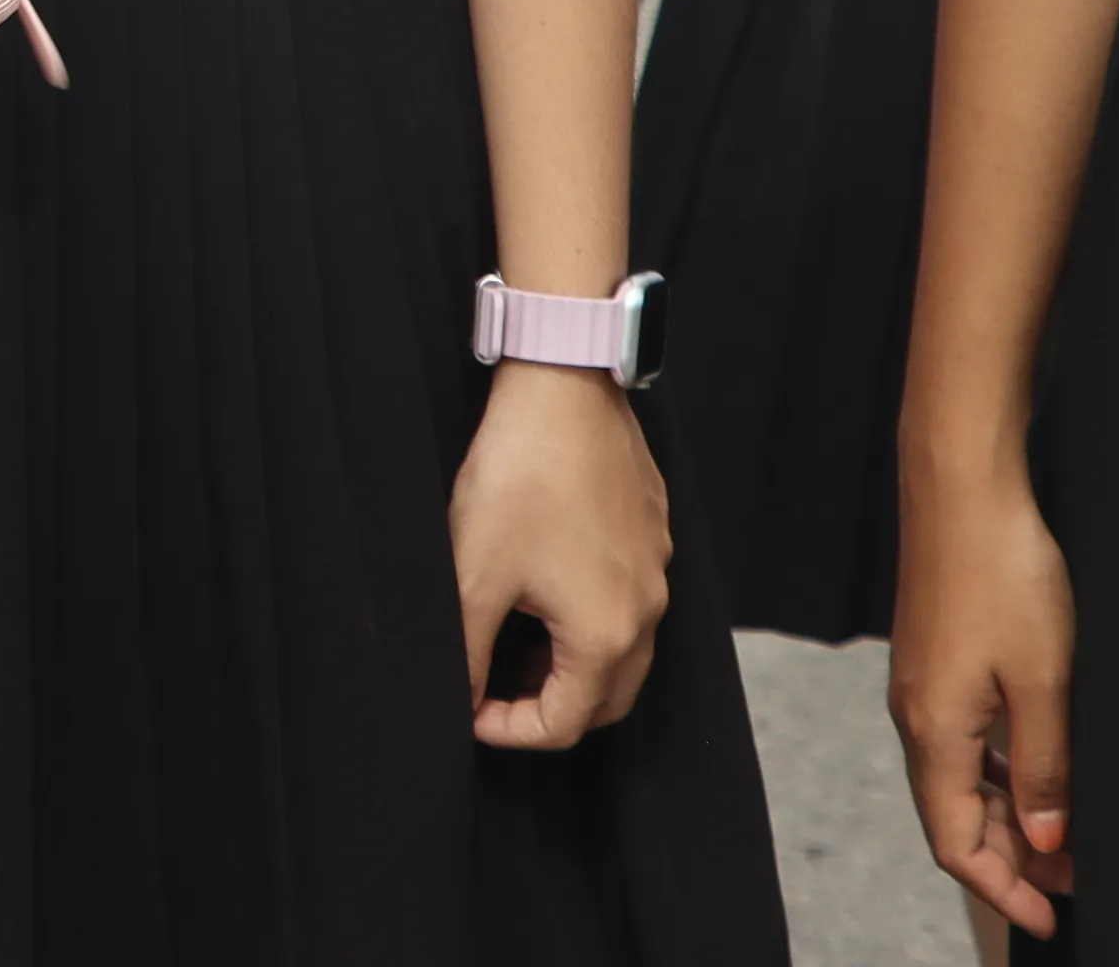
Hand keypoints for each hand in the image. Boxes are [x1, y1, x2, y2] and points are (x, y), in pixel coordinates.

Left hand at [451, 364, 673, 747]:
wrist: (563, 386)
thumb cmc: (518, 479)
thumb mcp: (474, 574)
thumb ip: (466, 652)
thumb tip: (461, 701)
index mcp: (607, 635)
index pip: (564, 724)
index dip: (510, 731)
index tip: (468, 711)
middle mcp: (648, 612)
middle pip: (605, 698)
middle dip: (549, 707)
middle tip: (494, 688)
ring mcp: (657, 569)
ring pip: (622, 650)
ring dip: (570, 664)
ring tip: (513, 642)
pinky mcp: (653, 532)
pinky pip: (631, 601)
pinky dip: (591, 619)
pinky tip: (544, 586)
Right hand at [889, 461, 1080, 933]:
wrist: (960, 486)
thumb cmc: (1001, 574)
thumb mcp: (1044, 681)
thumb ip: (1044, 766)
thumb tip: (1047, 839)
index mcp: (935, 732)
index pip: (956, 845)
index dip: (1004, 891)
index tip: (1053, 918)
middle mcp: (917, 716)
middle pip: (954, 817)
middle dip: (1014, 859)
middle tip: (1080, 878)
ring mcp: (922, 686)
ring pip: (958, 779)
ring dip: (1009, 816)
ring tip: (1068, 832)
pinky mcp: (935, 659)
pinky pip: (961, 741)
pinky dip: (998, 773)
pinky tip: (1037, 766)